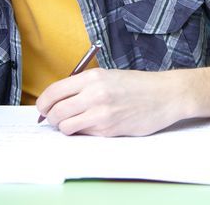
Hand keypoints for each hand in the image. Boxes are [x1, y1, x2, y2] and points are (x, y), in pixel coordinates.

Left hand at [36, 68, 187, 135]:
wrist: (166, 95)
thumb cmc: (139, 85)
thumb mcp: (109, 76)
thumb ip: (85, 86)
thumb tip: (59, 100)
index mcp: (93, 77)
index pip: (53, 92)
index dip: (43, 103)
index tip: (44, 108)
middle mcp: (94, 94)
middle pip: (55, 111)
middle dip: (51, 118)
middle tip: (57, 118)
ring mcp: (101, 114)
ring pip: (65, 126)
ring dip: (65, 127)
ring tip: (74, 123)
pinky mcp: (108, 130)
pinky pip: (83, 134)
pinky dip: (83, 132)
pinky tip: (93, 125)